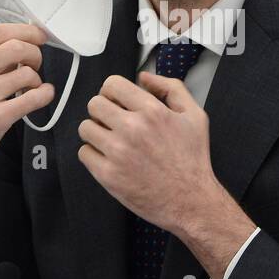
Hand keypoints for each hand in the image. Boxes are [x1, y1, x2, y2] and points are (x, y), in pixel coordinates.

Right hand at [0, 23, 54, 241]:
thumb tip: (17, 46)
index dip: (25, 31)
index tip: (38, 35)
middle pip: (17, 47)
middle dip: (34, 53)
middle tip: (35, 63)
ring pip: (27, 73)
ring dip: (37, 78)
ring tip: (31, 87)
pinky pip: (32, 98)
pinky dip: (45, 94)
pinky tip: (43, 95)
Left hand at [77, 71, 216, 240]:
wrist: (190, 201)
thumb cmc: (192, 160)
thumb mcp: (194, 115)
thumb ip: (171, 88)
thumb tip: (144, 77)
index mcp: (152, 111)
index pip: (112, 85)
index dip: (113, 92)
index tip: (117, 102)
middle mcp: (132, 129)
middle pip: (94, 104)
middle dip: (103, 111)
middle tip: (113, 122)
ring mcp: (117, 152)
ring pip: (85, 128)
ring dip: (96, 132)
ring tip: (111, 141)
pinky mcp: (107, 175)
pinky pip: (84, 153)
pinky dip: (93, 154)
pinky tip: (110, 158)